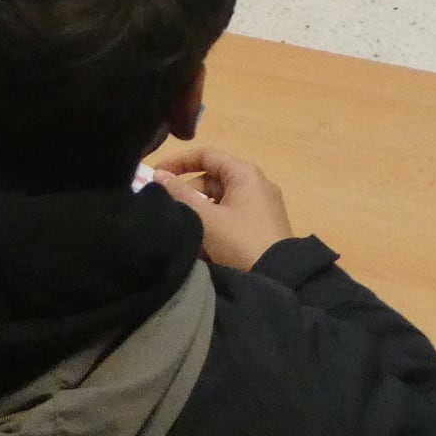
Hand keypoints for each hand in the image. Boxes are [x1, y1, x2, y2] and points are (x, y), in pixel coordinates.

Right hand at [150, 144, 293, 269]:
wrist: (280, 279)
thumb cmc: (240, 242)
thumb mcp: (206, 218)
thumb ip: (180, 195)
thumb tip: (158, 176)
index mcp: (244, 174)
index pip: (206, 155)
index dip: (178, 162)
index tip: (155, 176)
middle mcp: (255, 184)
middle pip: (211, 180)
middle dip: (187, 196)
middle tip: (168, 212)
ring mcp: (261, 207)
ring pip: (219, 202)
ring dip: (199, 215)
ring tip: (184, 234)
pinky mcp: (262, 228)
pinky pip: (230, 219)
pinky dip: (214, 228)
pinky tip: (201, 249)